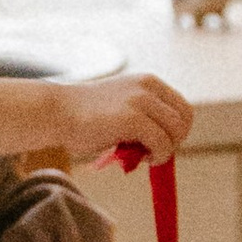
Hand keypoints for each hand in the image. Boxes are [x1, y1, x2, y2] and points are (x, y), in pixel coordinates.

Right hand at [0, 66, 193, 164]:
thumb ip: (144, 117)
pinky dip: (156, 156)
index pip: (182, 108)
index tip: (160, 144)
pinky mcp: (132, 118)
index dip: (176, 131)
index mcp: (148, 82)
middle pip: (184, 119)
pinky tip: (139, 159)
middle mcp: (148, 87)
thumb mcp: (122, 107)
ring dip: (164, 150)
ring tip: (143, 156)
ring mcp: (141, 100)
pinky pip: (161, 143)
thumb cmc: (85, 117)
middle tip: (153, 152)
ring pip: (175, 132)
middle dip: (174, 140)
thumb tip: (166, 143)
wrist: (57, 113)